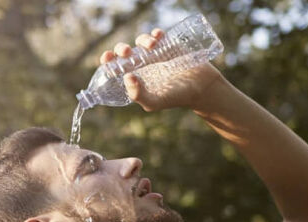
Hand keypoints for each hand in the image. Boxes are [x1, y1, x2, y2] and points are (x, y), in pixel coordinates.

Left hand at [100, 28, 224, 111]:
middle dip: (121, 48)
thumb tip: (127, 76)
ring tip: (151, 46)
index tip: (107, 58)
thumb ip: (137, 95)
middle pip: (124, 51)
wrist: (201, 87)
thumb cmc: (175, 97)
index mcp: (134, 77)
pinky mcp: (168, 45)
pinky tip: (157, 37)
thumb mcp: (153, 102)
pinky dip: (155, 33)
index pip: (115, 67)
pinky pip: (157, 35)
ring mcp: (155, 53)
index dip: (108, 60)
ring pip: (140, 41)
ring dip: (141, 40)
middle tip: (127, 53)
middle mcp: (141, 64)